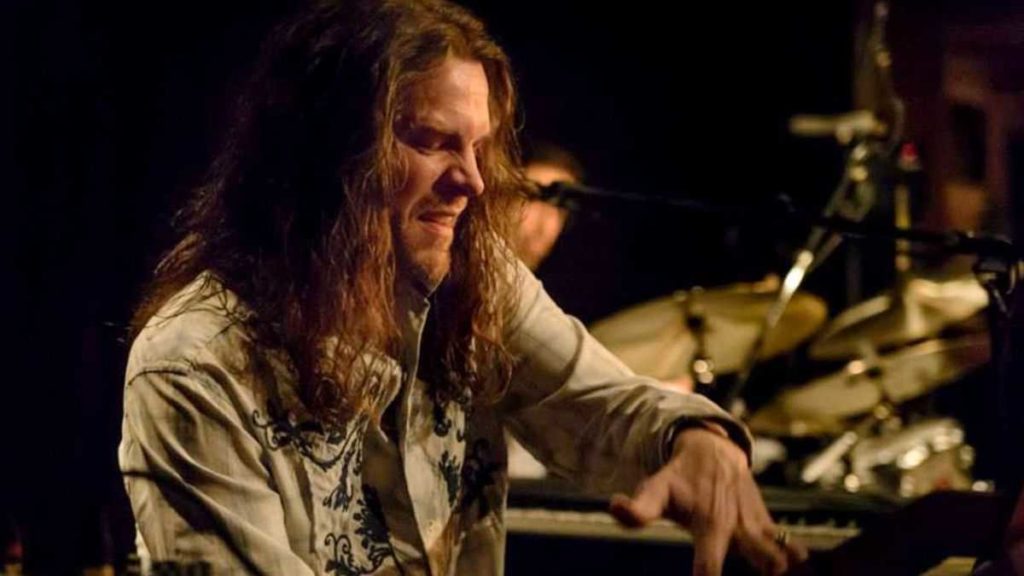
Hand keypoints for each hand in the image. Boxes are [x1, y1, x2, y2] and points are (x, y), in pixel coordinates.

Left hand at [609, 427, 806, 575]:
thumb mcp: (655, 490)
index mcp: (710, 525)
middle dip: (764, 571)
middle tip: (761, 575)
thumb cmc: (679, 477)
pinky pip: (788, 543)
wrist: (712, 450)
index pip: (709, 566)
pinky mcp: (767, 521)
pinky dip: (792, 556)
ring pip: (781, 552)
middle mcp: (738, 527)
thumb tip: (615, 506)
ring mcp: (756, 524)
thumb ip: (638, 508)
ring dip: (778, 565)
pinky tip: (791, 565)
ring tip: (774, 570)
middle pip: (762, 561)